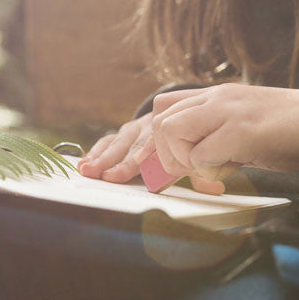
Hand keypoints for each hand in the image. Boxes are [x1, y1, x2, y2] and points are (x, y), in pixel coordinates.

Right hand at [78, 112, 225, 193]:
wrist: (191, 111)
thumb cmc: (195, 139)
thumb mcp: (202, 153)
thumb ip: (203, 172)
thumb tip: (215, 188)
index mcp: (169, 130)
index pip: (152, 145)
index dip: (139, 159)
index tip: (128, 169)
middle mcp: (150, 127)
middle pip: (131, 143)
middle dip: (114, 159)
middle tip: (100, 173)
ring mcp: (137, 128)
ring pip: (117, 141)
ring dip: (101, 156)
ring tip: (86, 169)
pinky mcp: (126, 132)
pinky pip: (109, 140)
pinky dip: (97, 151)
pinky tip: (83, 162)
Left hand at [149, 83, 298, 181]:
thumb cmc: (297, 130)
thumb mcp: (248, 129)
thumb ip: (220, 138)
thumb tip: (194, 164)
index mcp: (218, 96)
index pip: (163, 108)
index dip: (156, 142)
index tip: (166, 168)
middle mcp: (218, 97)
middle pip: (158, 120)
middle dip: (164, 155)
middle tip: (190, 173)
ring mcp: (229, 111)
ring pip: (171, 131)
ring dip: (183, 160)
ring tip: (210, 171)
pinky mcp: (244, 131)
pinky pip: (202, 154)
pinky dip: (208, 171)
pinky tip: (231, 172)